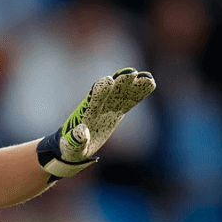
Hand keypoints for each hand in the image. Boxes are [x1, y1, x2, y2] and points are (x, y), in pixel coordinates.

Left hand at [36, 68, 155, 182]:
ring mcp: (109, 106)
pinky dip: (139, 92)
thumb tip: (81, 132)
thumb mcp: (72, 148)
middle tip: (131, 74)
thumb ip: (76, 140)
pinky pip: (130, 99)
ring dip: (133, 84)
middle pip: (110, 91)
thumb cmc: (71, 147)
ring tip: (147, 78)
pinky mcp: (118, 110)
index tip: (109, 82)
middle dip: (119, 82)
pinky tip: (150, 83)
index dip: (100, 91)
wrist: (75, 144)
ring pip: (122, 92)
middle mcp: (99, 106)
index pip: (93, 99)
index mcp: (86, 114)